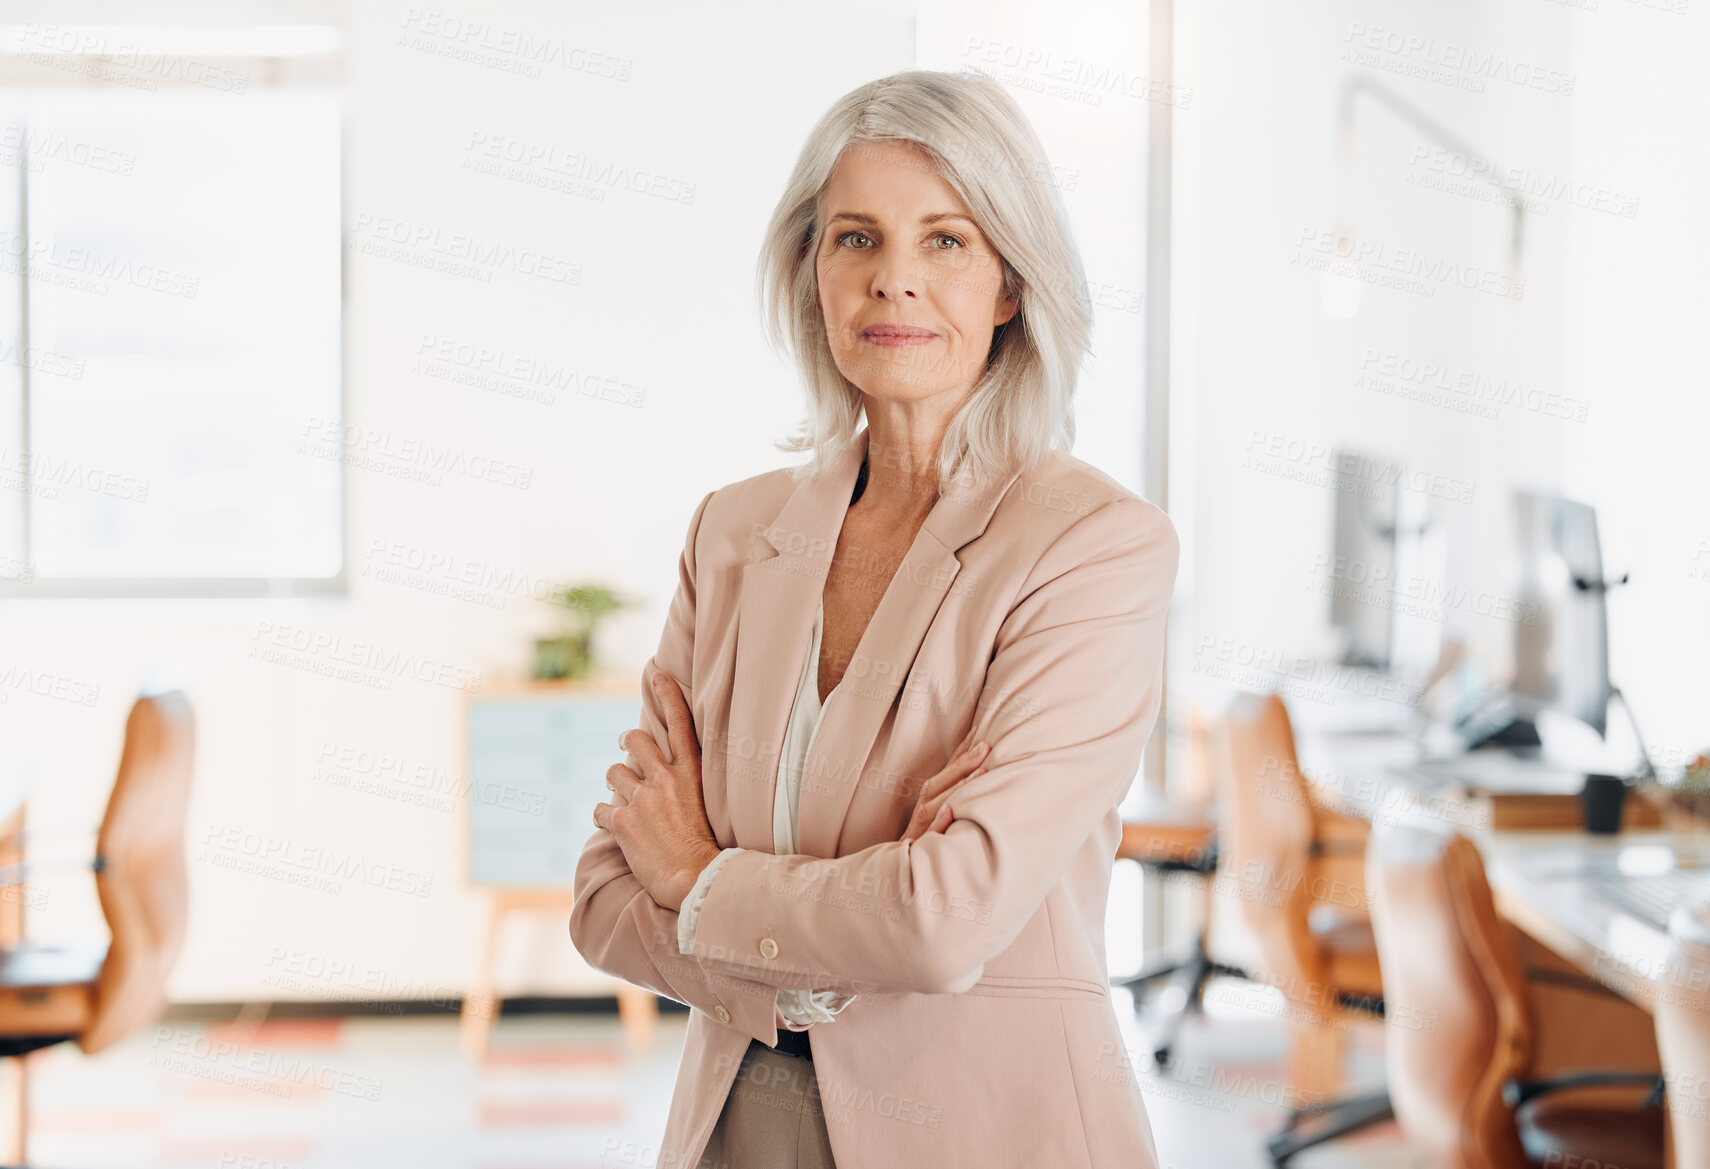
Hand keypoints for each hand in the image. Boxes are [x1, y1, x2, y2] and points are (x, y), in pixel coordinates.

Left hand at [593, 671, 721, 912]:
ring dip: (615, 784)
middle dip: (627, 742)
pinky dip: (605, 817)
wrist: (696, 879)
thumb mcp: (707, 804)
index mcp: (691, 774)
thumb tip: (663, 773)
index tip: (657, 674)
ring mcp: (642, 799)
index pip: (680, 724)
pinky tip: (615, 826)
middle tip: (626, 748)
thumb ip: (686, 784)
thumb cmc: (706, 848)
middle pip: (635, 740)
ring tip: (623, 799)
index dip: (668, 695)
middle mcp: (665, 779)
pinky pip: (601, 809)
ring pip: (614, 773)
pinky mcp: (623, 821)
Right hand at [901, 730, 990, 842]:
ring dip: (957, 788)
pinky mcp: (918, 852)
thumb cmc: (925, 851)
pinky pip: (930, 837)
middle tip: (985, 746)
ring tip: (981, 772)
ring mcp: (920, 832)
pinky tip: (951, 812)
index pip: (944, 775)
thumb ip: (953, 802)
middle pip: (939, 785)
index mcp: (927, 806)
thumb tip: (981, 778)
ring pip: (936, 806)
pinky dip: (940, 824)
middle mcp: (922, 815)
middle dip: (962, 765)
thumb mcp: (938, 825)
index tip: (979, 734)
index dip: (959, 755)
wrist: (900, 882)